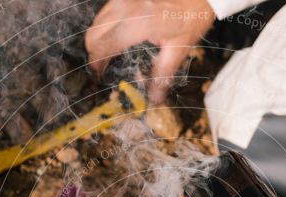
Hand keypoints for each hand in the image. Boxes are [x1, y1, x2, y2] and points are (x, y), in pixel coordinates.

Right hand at [85, 0, 214, 102]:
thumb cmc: (192, 18)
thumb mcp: (179, 50)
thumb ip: (162, 76)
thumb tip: (154, 99)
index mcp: (138, 24)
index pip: (103, 47)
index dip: (97, 64)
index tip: (100, 75)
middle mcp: (125, 7)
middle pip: (93, 34)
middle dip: (94, 53)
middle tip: (103, 67)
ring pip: (97, 22)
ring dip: (99, 39)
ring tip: (110, 52)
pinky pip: (105, 11)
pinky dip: (106, 26)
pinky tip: (118, 35)